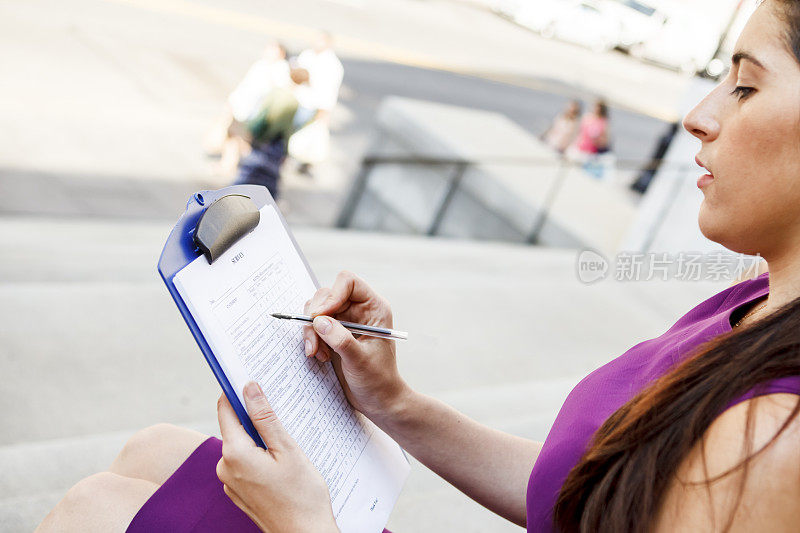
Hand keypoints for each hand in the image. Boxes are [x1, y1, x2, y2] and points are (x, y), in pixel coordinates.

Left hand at [216, 382, 337, 532]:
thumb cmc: (302, 496)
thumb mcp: (287, 450)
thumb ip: (265, 417)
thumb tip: (249, 387)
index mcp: (235, 453)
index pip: (226, 409)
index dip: (238, 392)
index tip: (253, 380)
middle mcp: (225, 467)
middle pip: (235, 427)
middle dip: (255, 417)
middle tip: (283, 412)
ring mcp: (230, 482)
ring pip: (241, 445)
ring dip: (260, 438)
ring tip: (288, 443)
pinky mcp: (238, 492)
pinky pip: (245, 463)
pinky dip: (259, 456)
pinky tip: (282, 462)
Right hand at [303, 271, 410, 421]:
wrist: (378, 400)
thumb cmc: (378, 380)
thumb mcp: (360, 361)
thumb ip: (340, 339)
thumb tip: (319, 321)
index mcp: (374, 308)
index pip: (348, 282)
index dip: (332, 294)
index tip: (320, 316)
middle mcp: (359, 309)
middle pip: (327, 294)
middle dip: (316, 317)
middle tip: (314, 342)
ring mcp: (345, 320)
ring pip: (317, 309)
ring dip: (311, 331)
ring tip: (317, 354)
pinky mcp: (334, 332)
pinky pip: (314, 325)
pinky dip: (312, 338)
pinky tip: (319, 356)